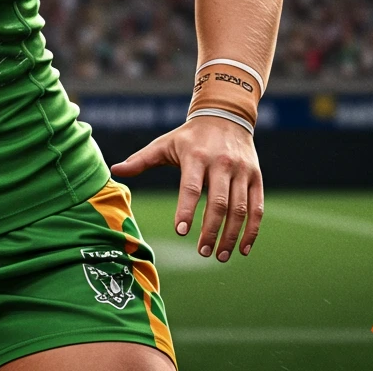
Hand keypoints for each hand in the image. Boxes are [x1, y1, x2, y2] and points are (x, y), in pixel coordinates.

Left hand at [109, 115, 263, 261]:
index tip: (180, 232)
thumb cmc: (189, 137)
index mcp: (196, 156)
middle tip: (201, 252)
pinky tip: (243, 249)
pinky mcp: (256, 177)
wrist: (226, 116)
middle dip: (211, 230)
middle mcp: (222, 163)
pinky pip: (257, 207)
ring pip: (240, 209)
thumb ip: (141, 160)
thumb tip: (114, 170)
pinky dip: (252, 230)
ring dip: (231, 236)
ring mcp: (242, 171)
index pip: (191, 187)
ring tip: (219, 255)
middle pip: (218, 202)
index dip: (186, 210)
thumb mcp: (164, 144)